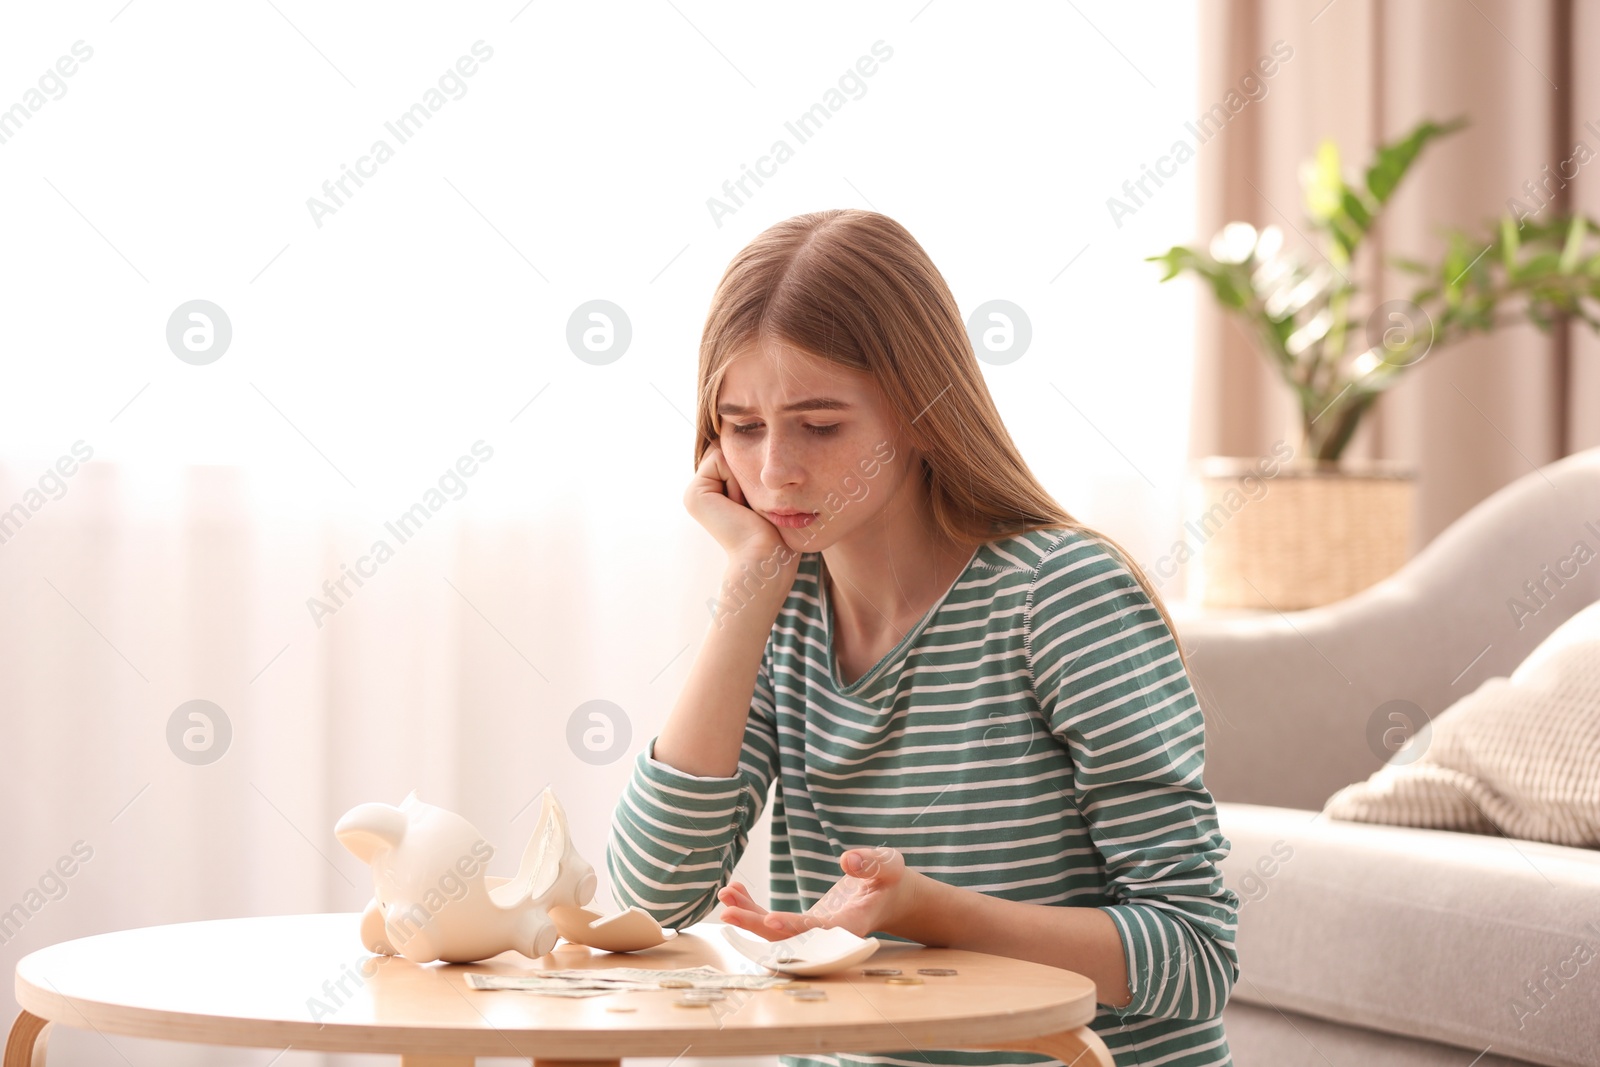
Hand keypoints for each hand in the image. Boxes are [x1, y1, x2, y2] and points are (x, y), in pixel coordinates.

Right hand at [684, 442, 799, 570]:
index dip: (753, 470)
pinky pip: (721, 460)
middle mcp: (700, 493)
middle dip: (747, 471)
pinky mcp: (694, 495)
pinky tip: (738, 506)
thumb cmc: (775, 531)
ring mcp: (693, 494)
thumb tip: (757, 440)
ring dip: (744, 477)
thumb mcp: (766, 494)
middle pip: (730, 452)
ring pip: (725, 453)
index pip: (736, 456)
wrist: (765, 555)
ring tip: (745, 507)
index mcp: (714, 493)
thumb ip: (755, 469)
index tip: (757, 503)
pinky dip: (738, 479)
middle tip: (751, 506)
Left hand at [716, 846, 918, 939]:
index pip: (819, 930)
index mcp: (853, 924)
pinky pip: (773, 921)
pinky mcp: (803, 925)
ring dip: (748, 917)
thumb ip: (871, 863)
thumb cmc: (891, 880)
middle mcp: (829, 935)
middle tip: (728, 912)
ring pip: (776, 933)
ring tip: (725, 895)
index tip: (769, 919)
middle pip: (789, 938)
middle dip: (756, 926)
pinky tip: (735, 891)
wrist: (891, 897)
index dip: (794, 927)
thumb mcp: (889, 866)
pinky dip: (753, 909)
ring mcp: (813, 933)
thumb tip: (848, 860)